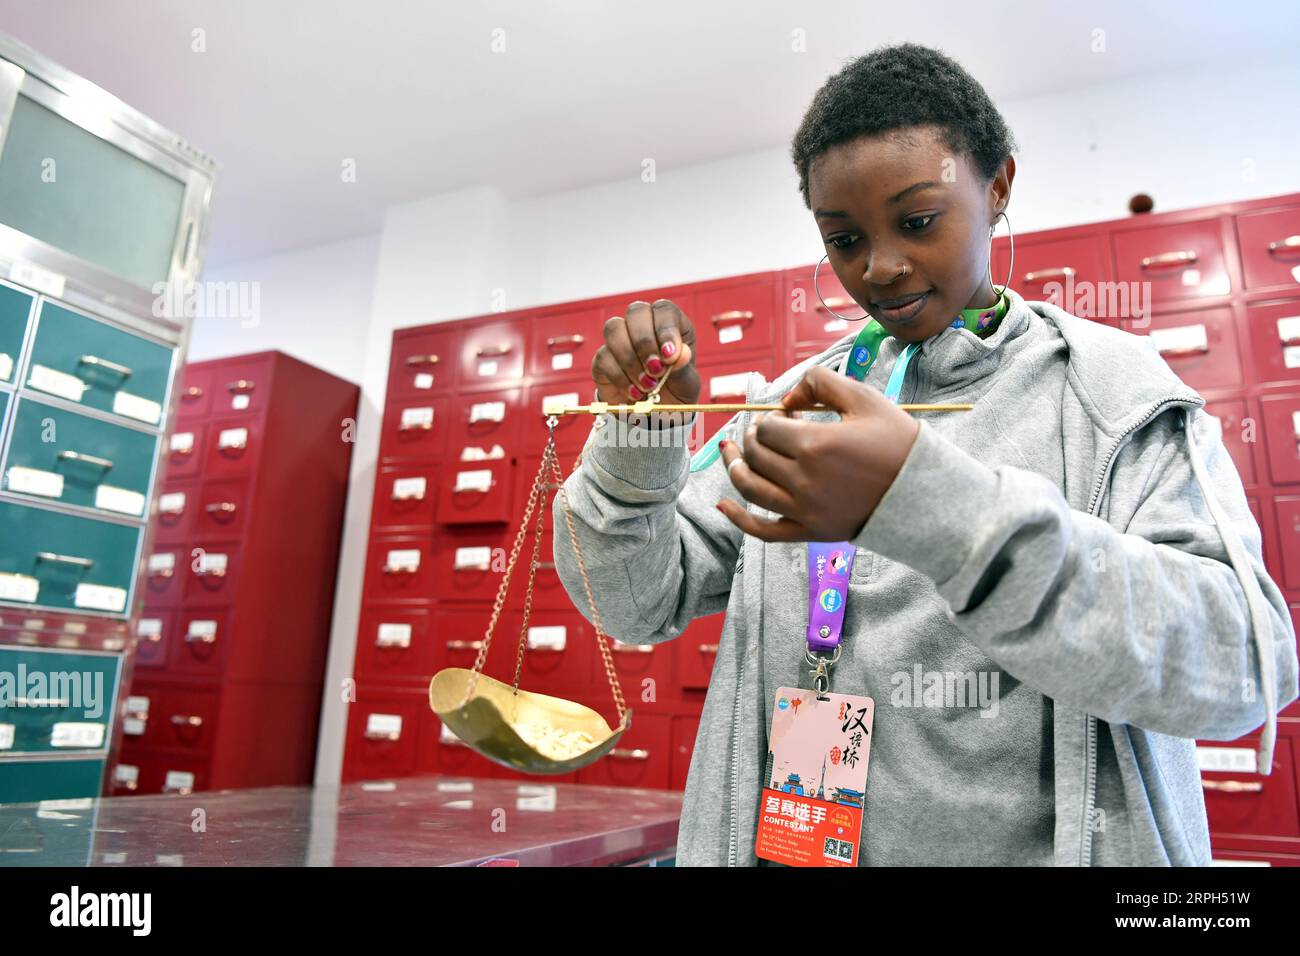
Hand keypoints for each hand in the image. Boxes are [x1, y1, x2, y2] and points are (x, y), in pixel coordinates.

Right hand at [592, 300, 699, 421]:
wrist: (655, 417)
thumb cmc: (675, 393)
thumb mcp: (687, 385)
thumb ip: (684, 368)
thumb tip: (680, 353)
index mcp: (670, 325)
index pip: (664, 309)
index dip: (665, 329)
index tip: (669, 356)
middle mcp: (644, 325)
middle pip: (635, 311)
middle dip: (644, 342)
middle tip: (655, 370)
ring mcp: (620, 340)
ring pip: (614, 329)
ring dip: (630, 360)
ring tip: (647, 386)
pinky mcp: (603, 359)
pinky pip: (603, 357)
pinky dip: (620, 377)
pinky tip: (635, 393)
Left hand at [717, 366, 920, 540]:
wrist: (926, 492)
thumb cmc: (897, 441)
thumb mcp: (864, 398)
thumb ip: (820, 382)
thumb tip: (787, 397)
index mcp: (815, 445)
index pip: (769, 427)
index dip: (772, 416)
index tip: (789, 414)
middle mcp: (804, 480)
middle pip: (756, 454)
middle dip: (755, 436)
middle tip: (768, 429)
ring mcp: (805, 510)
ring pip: (750, 488)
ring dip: (735, 466)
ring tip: (731, 450)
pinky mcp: (811, 532)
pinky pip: (763, 531)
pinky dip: (738, 518)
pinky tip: (721, 504)